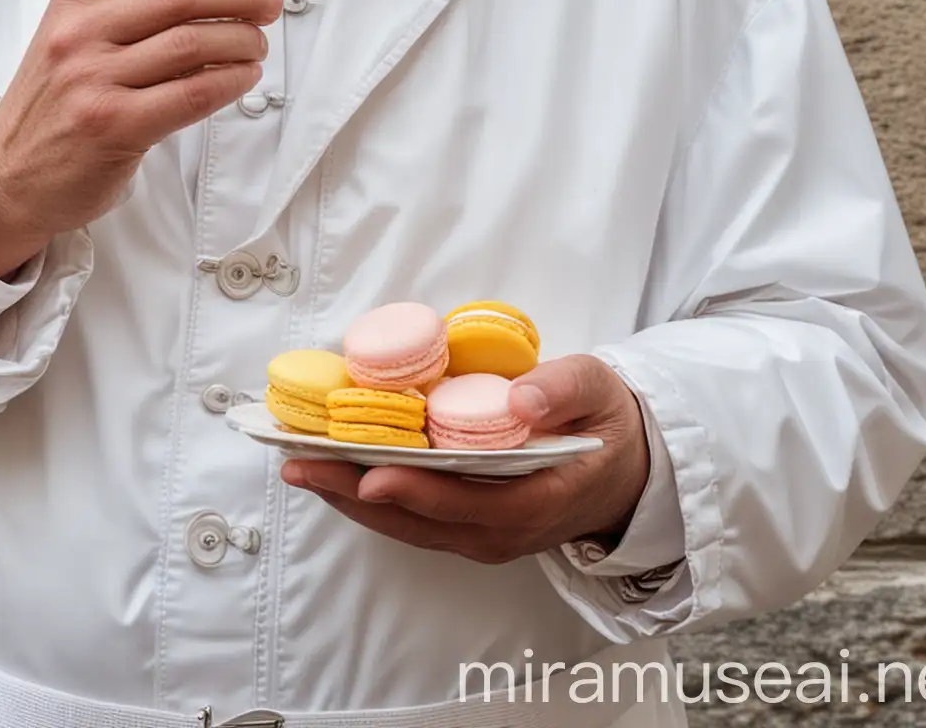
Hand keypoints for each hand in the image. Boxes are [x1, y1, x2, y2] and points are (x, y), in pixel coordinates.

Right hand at [0, 0, 280, 275]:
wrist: (9, 174)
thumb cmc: (54, 102)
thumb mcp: (73, 34)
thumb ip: (128, 4)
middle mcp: (79, 32)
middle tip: (267, 3)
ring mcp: (94, 79)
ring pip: (192, 42)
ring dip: (241, 40)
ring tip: (257, 45)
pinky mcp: (114, 125)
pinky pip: (191, 93)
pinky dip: (229, 81)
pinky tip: (243, 77)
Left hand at [281, 355, 650, 564]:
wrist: (627, 467)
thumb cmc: (607, 421)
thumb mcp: (597, 390)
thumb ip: (560, 391)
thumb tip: (520, 401)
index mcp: (535, 503)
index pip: (466, 504)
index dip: (415, 490)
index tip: (368, 473)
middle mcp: (501, 532)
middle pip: (418, 521)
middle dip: (353, 492)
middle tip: (298, 462)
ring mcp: (482, 535)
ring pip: (407, 525)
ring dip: (349, 497)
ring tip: (298, 464)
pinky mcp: (468, 525)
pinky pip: (412, 518)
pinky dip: (370, 497)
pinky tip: (335, 471)